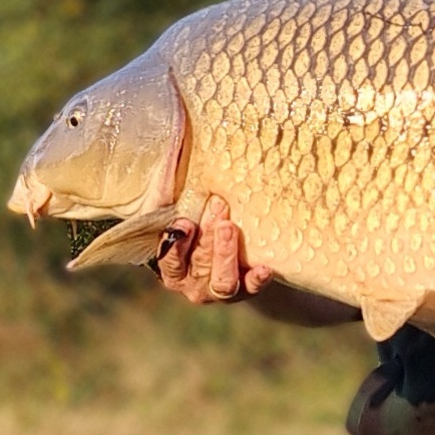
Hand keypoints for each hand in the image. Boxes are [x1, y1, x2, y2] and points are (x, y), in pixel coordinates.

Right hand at [154, 196, 272, 305]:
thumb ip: (176, 193)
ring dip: (226, 253)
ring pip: (221, 281)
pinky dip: (256, 279)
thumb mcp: (184, 210)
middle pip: (199, 265)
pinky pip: (250, 288)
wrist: (226, 249)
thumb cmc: (198, 223)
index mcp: (173, 268)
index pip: (170, 260)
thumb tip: (178, 144)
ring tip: (231, 227)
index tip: (185, 221)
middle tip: (218, 207)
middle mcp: (192, 284)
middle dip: (207, 237)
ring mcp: (218, 290)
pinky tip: (264, 268)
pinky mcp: (244, 289)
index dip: (176, 243)